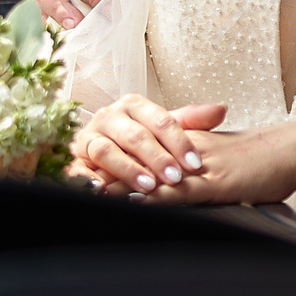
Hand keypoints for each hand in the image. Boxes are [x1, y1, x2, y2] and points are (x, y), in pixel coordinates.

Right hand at [72, 95, 228, 194]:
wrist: (100, 142)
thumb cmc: (136, 137)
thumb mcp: (163, 128)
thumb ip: (190, 120)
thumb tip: (220, 110)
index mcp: (133, 106)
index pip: (160, 120)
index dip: (179, 142)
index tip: (195, 163)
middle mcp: (109, 117)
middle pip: (134, 136)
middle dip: (157, 158)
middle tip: (175, 177)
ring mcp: (90, 138)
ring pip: (107, 150)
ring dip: (128, 169)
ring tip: (148, 186)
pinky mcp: (75, 159)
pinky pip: (78, 168)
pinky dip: (88, 179)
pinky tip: (101, 190)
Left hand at [83, 116, 295, 208]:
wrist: (292, 151)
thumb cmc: (258, 162)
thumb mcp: (218, 162)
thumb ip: (191, 172)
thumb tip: (167, 186)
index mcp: (182, 144)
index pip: (139, 152)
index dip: (110, 161)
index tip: (78, 170)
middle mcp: (184, 152)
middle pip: (136, 160)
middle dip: (103, 172)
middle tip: (68, 181)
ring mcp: (199, 167)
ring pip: (152, 174)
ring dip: (119, 184)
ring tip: (88, 193)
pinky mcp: (217, 183)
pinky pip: (180, 191)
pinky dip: (155, 197)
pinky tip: (134, 202)